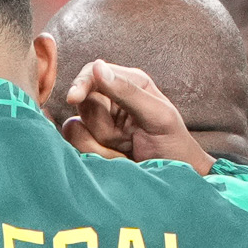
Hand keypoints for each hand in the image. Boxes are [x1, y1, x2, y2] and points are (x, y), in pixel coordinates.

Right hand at [61, 62, 207, 170]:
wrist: (173, 180)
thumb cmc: (173, 145)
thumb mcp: (157, 116)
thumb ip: (127, 91)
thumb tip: (97, 66)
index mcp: (130, 84)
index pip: (93, 73)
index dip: (81, 84)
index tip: (73, 98)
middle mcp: (111, 101)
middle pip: (82, 104)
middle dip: (100, 125)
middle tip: (125, 139)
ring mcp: (101, 124)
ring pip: (76, 128)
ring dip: (100, 145)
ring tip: (125, 151)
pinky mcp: (93, 145)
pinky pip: (77, 146)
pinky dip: (95, 155)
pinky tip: (115, 159)